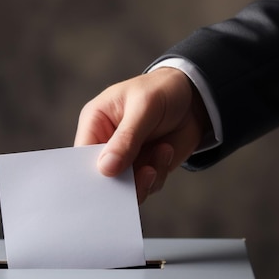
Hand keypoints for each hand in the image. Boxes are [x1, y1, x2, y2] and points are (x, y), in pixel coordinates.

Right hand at [74, 68, 210, 202]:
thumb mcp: (144, 107)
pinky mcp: (144, 168)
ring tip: (159, 155)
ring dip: (144, 180)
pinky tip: (166, 151)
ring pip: (125, 187)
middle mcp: (107, 144)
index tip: (108, 179)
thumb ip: (126, 138)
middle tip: (142, 174)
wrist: (195, 98)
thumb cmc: (162, 90)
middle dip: (120, 182)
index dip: (91, 171)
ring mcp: (126, 159)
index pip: (83, 154)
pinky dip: (158, 176)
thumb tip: (106, 167)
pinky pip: (146, 187)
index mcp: (96, 122)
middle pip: (101, 176)